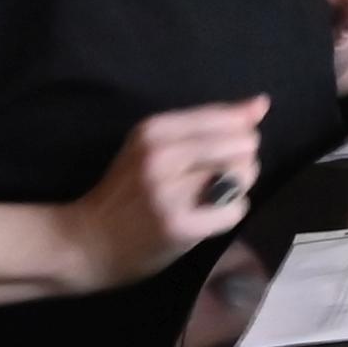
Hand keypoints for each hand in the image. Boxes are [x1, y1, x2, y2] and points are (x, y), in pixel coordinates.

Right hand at [67, 98, 273, 282]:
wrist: (86, 242)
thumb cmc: (127, 191)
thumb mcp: (155, 146)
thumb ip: (209, 123)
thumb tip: (261, 103)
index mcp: (154, 130)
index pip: (226, 118)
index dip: (238, 134)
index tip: (218, 152)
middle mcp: (161, 156)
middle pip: (242, 146)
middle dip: (241, 161)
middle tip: (215, 177)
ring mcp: (169, 193)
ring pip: (243, 176)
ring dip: (237, 187)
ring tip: (211, 196)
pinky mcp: (180, 226)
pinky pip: (235, 208)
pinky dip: (230, 212)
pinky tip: (208, 216)